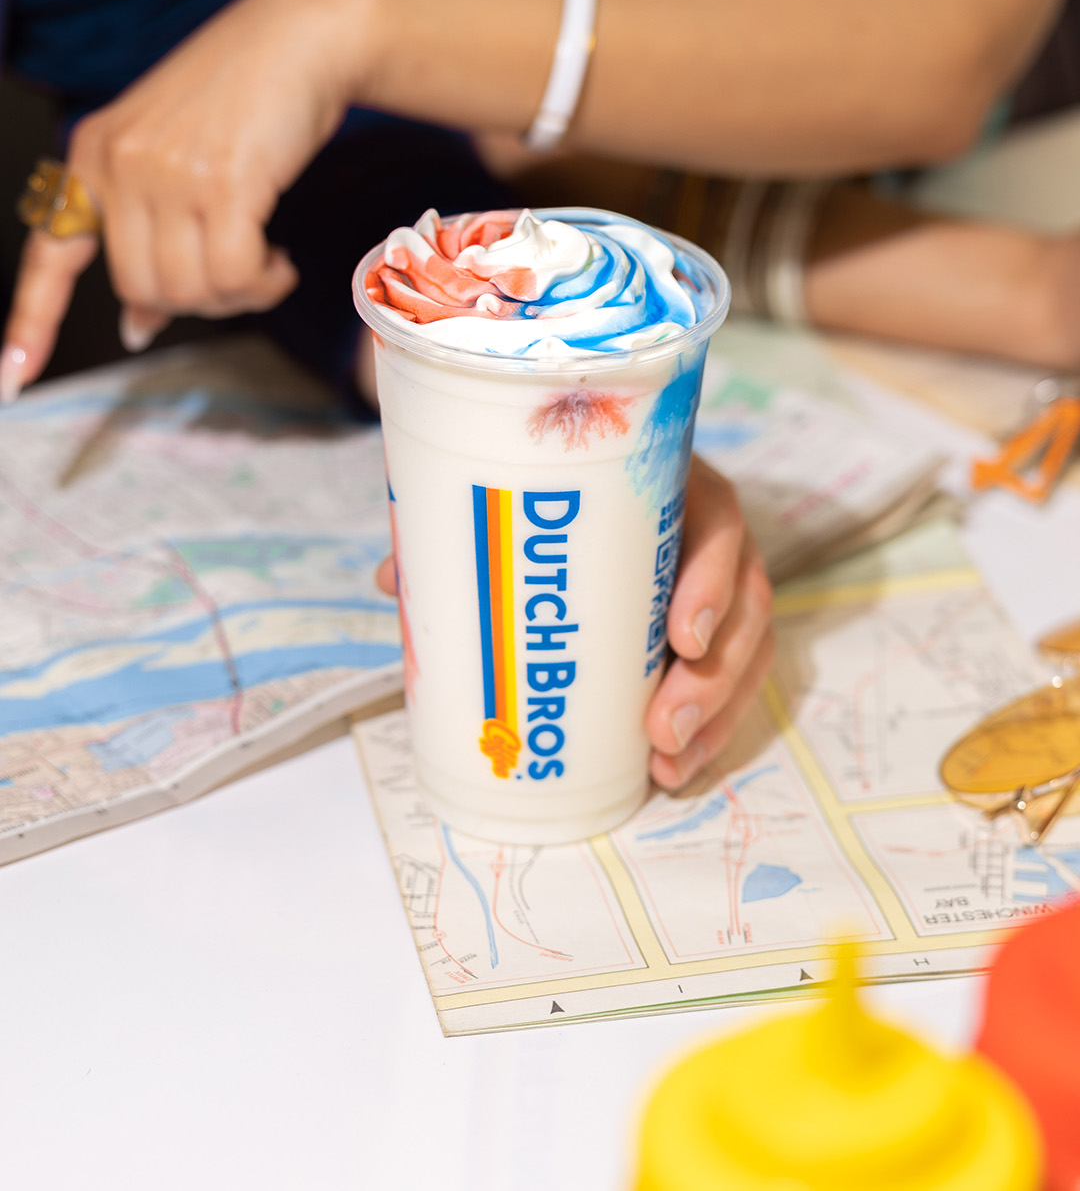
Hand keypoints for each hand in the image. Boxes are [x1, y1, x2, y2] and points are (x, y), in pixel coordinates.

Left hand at [1, 0, 365, 394]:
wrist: (298, 39)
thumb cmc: (242, 100)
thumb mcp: (173, 159)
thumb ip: (148, 232)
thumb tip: (139, 323)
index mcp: (94, 155)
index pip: (52, 251)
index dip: (32, 320)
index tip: (12, 377)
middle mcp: (120, 164)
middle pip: (140, 289)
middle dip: (195, 303)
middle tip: (238, 277)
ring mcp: (168, 173)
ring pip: (188, 290)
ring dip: (237, 295)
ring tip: (264, 263)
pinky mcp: (222, 183)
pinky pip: (234, 276)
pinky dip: (264, 284)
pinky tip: (280, 259)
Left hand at [376, 454, 773, 791]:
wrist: (584, 486)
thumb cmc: (555, 495)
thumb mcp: (527, 501)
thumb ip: (469, 531)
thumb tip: (395, 580)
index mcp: (675, 488)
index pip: (720, 523)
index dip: (713, 579)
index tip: (682, 636)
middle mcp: (710, 537)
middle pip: (747, 602)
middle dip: (713, 677)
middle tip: (661, 729)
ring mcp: (720, 586)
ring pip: (747, 651)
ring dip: (716, 714)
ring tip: (667, 764)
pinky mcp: (717, 631)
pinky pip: (734, 681)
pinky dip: (711, 728)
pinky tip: (672, 767)